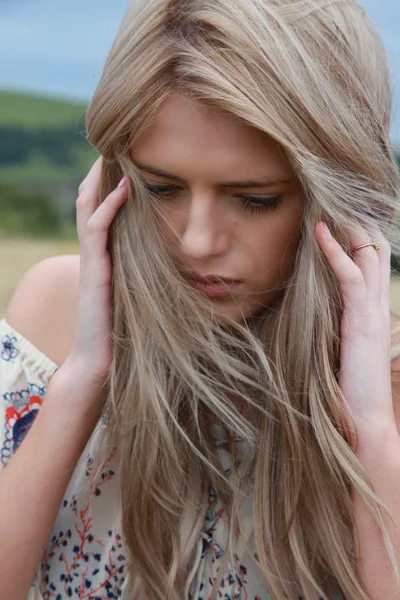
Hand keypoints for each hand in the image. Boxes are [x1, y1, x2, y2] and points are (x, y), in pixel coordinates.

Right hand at [65, 157, 128, 390]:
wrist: (100, 362)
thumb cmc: (124, 332)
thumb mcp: (138, 294)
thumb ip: (146, 274)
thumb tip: (176, 261)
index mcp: (105, 256)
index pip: (102, 209)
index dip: (111, 183)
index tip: (133, 159)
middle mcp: (94, 253)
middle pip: (90, 200)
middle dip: (101, 171)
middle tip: (119, 144)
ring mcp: (91, 260)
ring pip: (88, 206)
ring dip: (101, 177)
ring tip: (116, 151)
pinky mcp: (94, 271)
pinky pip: (97, 228)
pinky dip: (109, 203)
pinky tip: (125, 185)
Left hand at [315, 220, 395, 445]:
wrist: (364, 420)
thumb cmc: (348, 388)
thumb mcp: (341, 348)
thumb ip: (335, 326)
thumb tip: (314, 312)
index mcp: (372, 312)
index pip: (373, 263)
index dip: (360, 236)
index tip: (338, 215)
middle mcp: (378, 306)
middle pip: (377, 250)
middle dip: (359, 221)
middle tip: (336, 199)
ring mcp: (373, 313)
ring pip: (369, 255)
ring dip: (350, 227)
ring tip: (330, 204)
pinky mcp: (361, 322)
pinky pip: (351, 276)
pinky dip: (334, 251)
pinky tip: (320, 232)